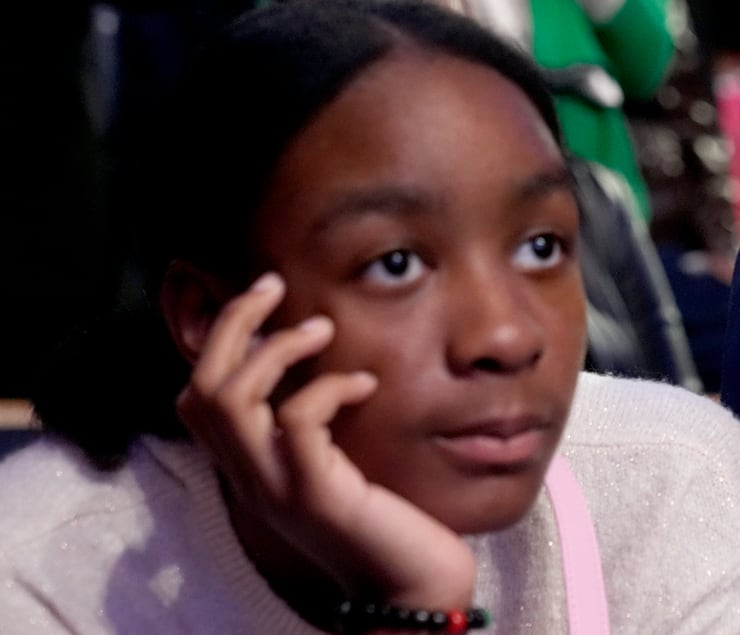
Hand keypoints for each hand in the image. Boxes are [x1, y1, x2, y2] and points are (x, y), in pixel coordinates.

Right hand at [176, 275, 476, 610]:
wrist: (411, 586)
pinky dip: (327, 388)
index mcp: (252, 467)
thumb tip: (320, 367)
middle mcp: (252, 478)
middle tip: (275, 286)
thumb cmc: (386, 519)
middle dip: (232, 324)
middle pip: (202, 387)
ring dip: (277, 349)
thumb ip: (313, 428)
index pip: (195, 397)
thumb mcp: (336, 465)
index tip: (264, 298)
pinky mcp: (316, 495)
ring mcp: (278, 489)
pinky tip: (363, 383)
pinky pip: (298, 424)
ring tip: (324, 328)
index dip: (219, 340)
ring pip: (231, 400)